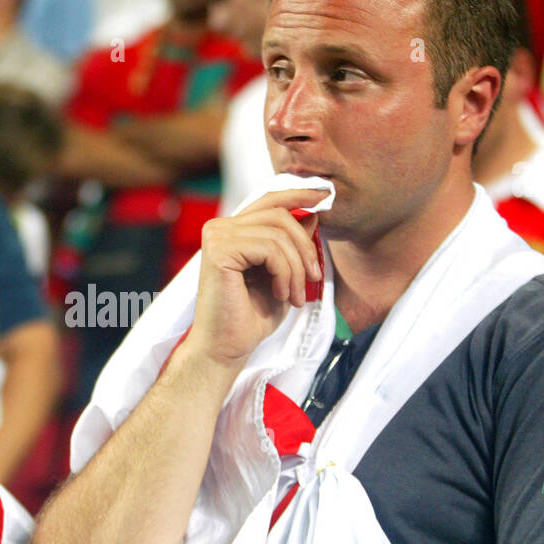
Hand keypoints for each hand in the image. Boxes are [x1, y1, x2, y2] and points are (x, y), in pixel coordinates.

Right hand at [184, 189, 325, 371]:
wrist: (226, 349)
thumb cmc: (249, 318)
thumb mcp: (282, 276)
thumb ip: (291, 245)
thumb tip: (312, 214)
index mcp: (233, 231)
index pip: (270, 201)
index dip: (300, 194)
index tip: (326, 195)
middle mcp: (221, 228)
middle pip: (280, 214)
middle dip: (305, 247)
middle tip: (314, 279)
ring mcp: (217, 236)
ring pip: (279, 234)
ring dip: (296, 270)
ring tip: (296, 297)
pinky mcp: (219, 250)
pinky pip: (270, 249)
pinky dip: (284, 274)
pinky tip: (280, 295)